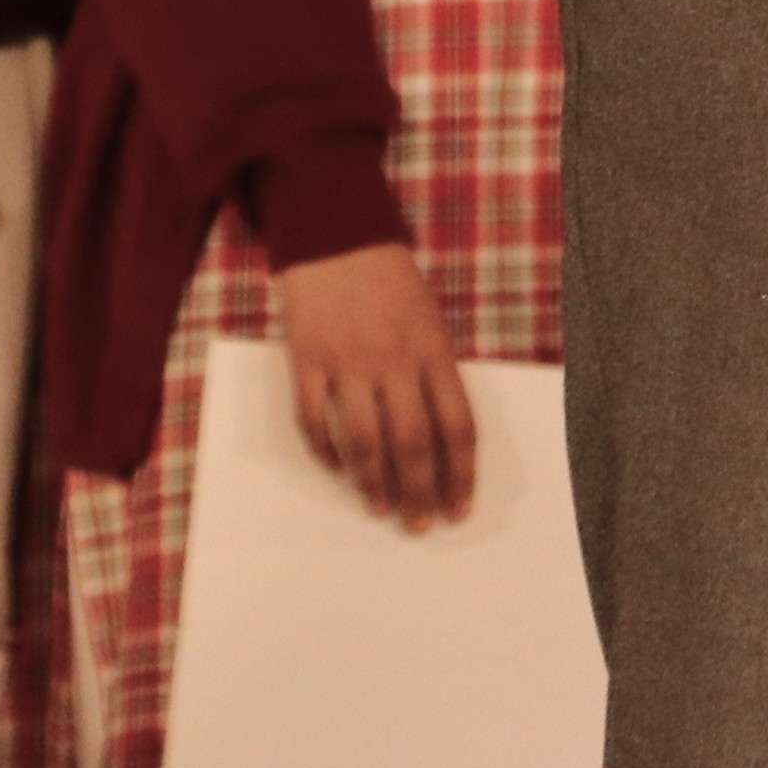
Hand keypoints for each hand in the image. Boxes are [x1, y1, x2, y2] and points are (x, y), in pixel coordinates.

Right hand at [279, 240, 475, 528]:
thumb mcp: (431, 322)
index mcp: (434, 352)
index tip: (460, 506)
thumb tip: (441, 437)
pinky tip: (339, 471)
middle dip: (420, 492)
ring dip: (374, 485)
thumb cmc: (393, 285)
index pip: (456, 425)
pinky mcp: (307, 366)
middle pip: (413, 444)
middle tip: (422, 524)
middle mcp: (395, 363)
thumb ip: (435, 374)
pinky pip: (316, 423)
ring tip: (382, 510)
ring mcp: (348, 366)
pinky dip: (328, 454)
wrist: (339, 242)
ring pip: (365, 443)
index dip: (460, 473)